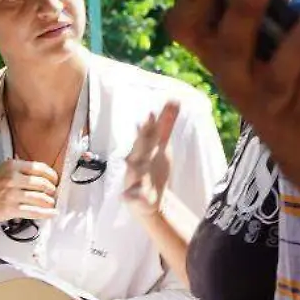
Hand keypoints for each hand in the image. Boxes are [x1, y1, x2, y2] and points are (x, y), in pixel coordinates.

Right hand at [0, 159, 58, 228]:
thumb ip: (16, 170)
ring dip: (49, 202)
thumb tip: (34, 173)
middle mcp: (13, 178)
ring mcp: (12, 194)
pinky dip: (46, 213)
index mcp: (11, 166)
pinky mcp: (11, 209)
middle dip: (52, 190)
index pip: (40, 168)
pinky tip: (51, 213)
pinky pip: (35, 211)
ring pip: (42, 198)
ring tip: (50, 204)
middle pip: (43, 183)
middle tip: (53, 193)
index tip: (54, 180)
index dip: (51, 176)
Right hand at [122, 102, 179, 217]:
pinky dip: (129, 196)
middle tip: (140, 127)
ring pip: (132, 172)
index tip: (151, 113)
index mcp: (144, 149)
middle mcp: (136, 161)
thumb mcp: (162, 146)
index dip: (148, 125)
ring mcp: (134, 179)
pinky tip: (125, 196)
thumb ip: (166, 124)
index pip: (146, 135)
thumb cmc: (153, 168)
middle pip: (138, 149)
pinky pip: (132, 197)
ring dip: (131, 167)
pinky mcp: (136, 198)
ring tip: (127, 160)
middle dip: (139, 140)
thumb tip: (174, 99)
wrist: (149, 200)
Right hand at [169, 0, 299, 201]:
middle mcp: (236, 82)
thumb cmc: (283, 83)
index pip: (187, 31)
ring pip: (279, 75)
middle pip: (230, 49)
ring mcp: (270, 104)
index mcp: (218, 58)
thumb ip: (253, 16)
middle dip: (242, 10)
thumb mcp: (258, 53)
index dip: (189, 2)